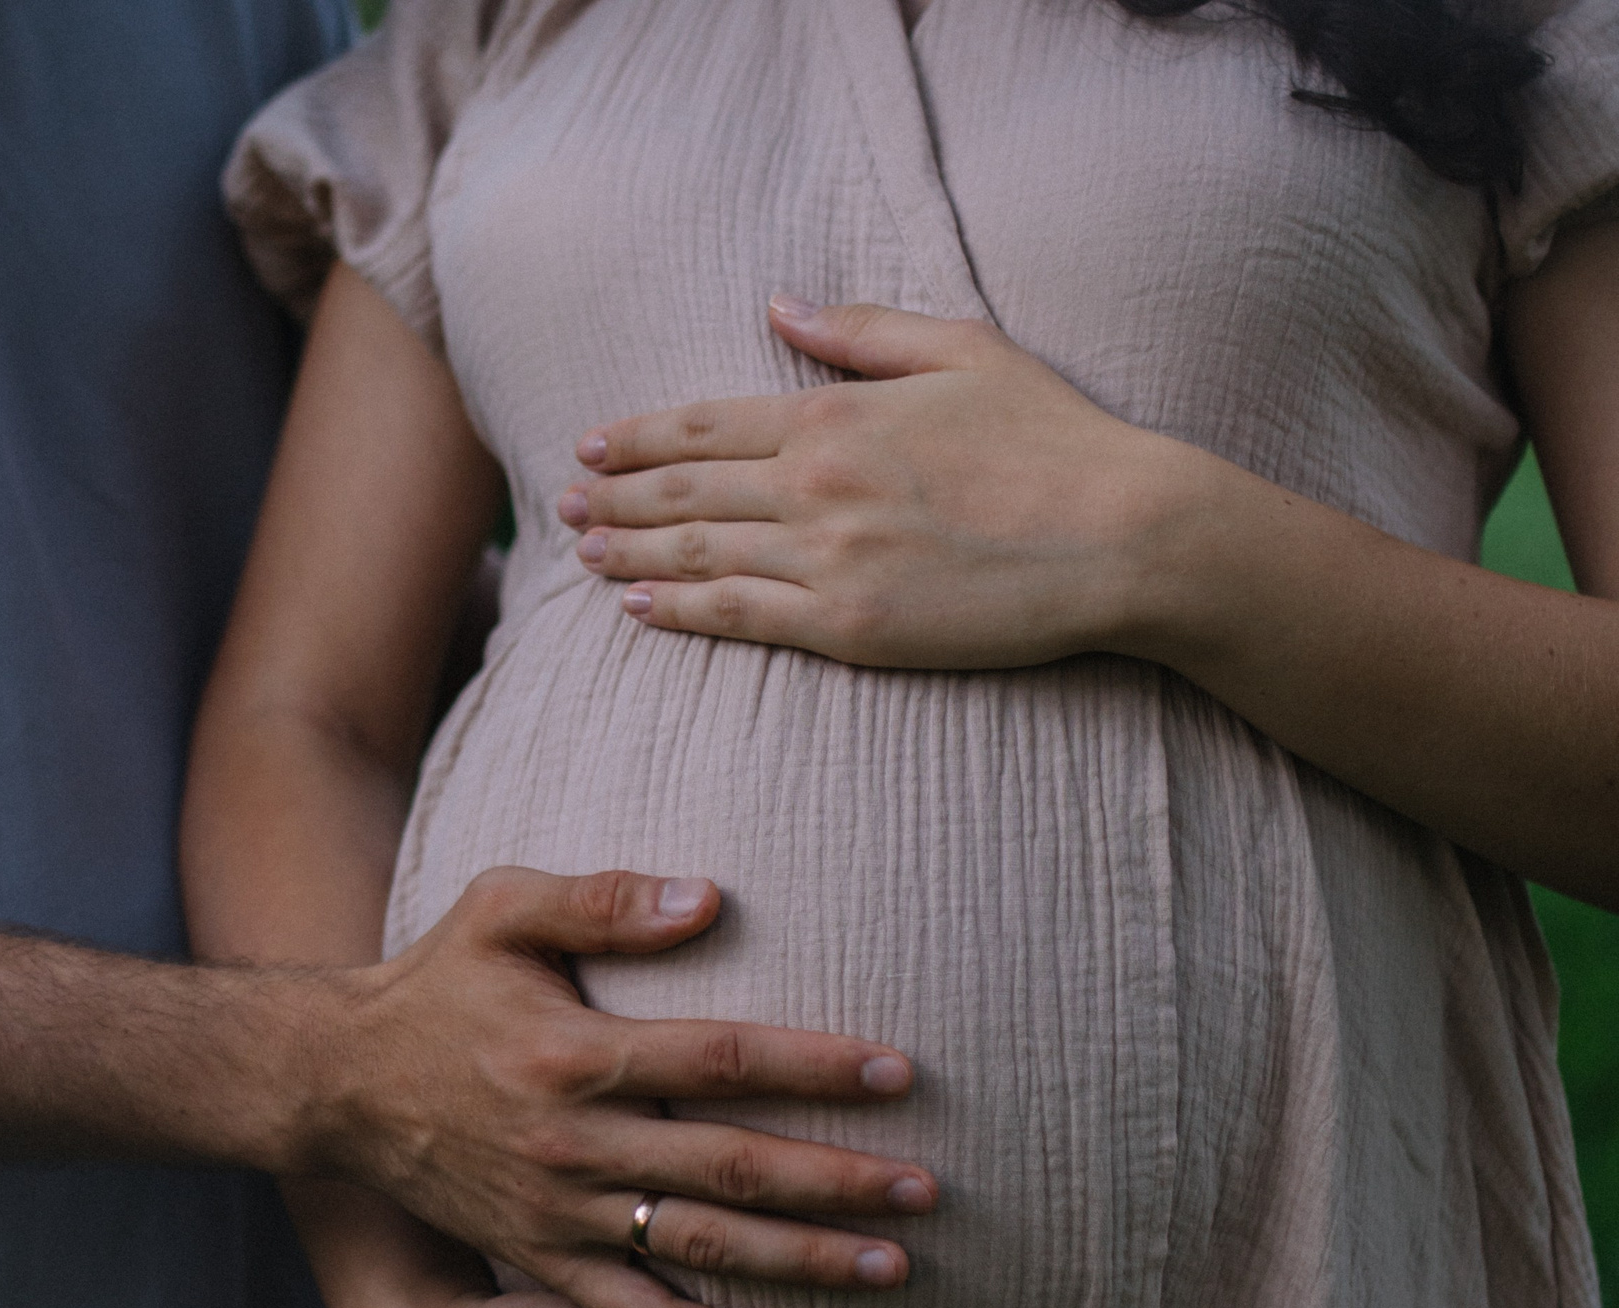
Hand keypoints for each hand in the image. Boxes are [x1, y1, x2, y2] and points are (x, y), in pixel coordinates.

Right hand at [309, 865, 936, 1307]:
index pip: (719, 1060)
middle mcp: (573, 1142)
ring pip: (701, 1248)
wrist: (336, 1081)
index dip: (812, 1066)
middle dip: (837, 1182)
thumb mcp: (502, 907)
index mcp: (575, 1051)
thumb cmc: (436, 981)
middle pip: (730, 1168)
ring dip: (802, 1264)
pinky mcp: (543, 1261)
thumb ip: (604, 900)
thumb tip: (710, 897)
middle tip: (928, 1192)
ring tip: (894, 1270)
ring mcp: (559, 1214)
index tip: (900, 1071)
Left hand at [560, 297, 1214, 666]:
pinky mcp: (851, 626)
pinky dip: (679, 611)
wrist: (1122, 536)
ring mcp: (828, 558)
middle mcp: (816, 484)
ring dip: (630, 553)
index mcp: (836, 415)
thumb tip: (779, 303)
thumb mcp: (963, 350)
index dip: (638, 436)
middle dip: (614, 494)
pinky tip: (638, 609)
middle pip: (684, 492)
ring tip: (583, 551)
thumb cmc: (1054, 440)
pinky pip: (740, 617)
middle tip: (564, 500)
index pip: (704, 424)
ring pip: (698, 556)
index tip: (592, 442)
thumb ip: (860, 330)